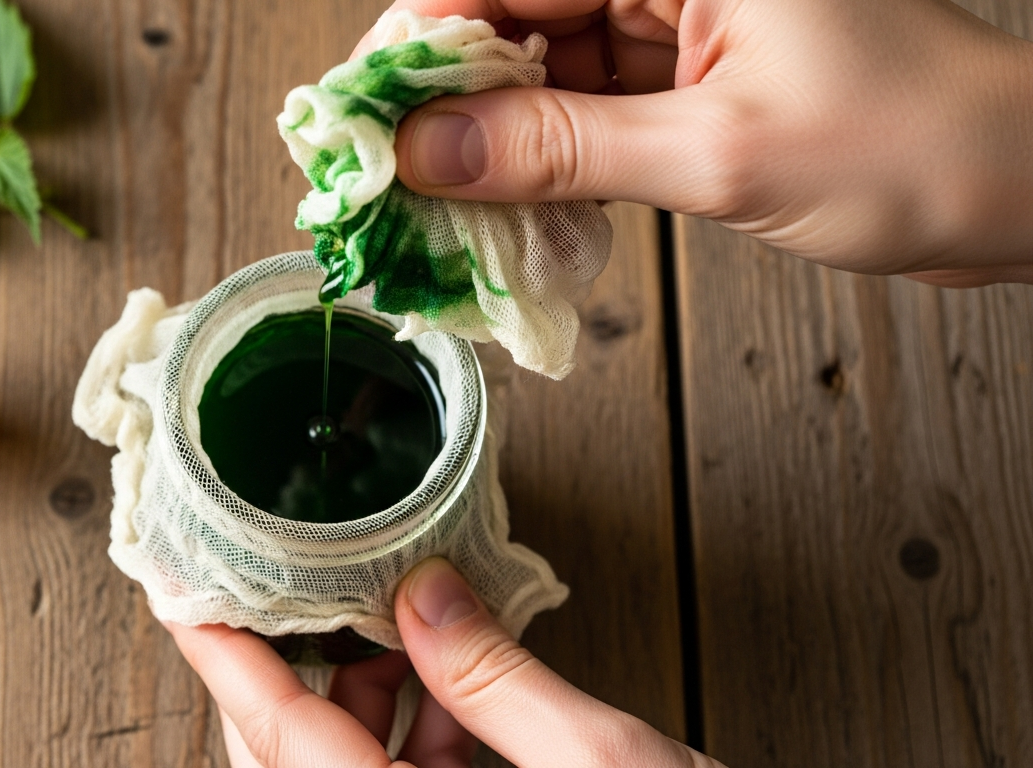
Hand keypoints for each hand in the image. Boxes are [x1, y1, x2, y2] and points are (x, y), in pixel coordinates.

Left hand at [166, 557, 723, 766]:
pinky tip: (454, 691)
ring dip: (364, 702)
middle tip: (308, 595)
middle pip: (292, 761)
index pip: (282, 740)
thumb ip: (496, 677)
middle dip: (298, 674)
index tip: (188, 600)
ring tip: (406, 633)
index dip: (227, 661)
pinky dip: (416, 737)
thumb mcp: (599, 764)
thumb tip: (423, 592)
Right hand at [356, 0, 1032, 285]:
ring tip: (438, 215)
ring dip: (489, 141)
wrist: (1016, 189)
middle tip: (387, 182)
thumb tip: (428, 153)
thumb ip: (559, 149)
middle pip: (511, 14)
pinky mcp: (686, 72)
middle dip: (444, 100)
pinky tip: (509, 212)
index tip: (362, 118)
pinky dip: (545, 161)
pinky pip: (584, 107)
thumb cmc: (914, 144)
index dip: (419, 39)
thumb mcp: (716, 154)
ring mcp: (677, 15)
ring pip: (540, 66)